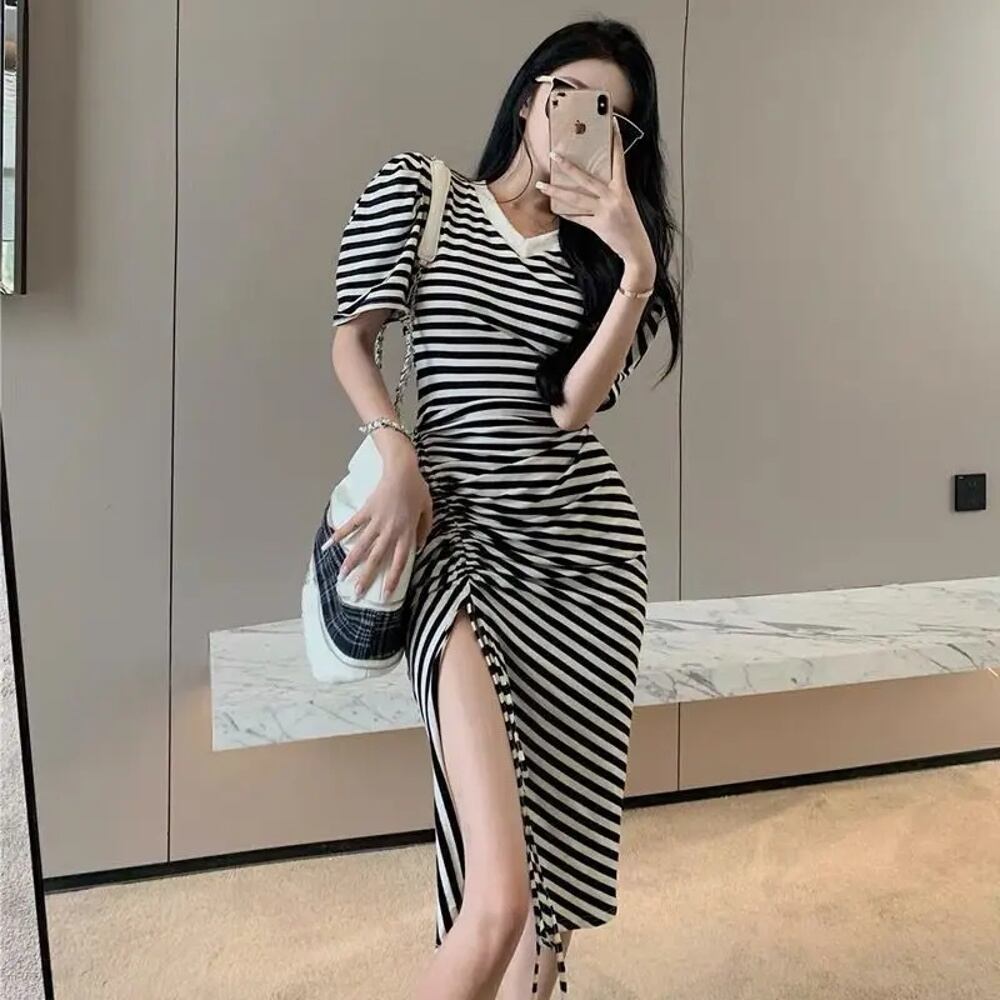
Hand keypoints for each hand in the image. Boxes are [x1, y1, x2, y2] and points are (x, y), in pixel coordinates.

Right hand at [327, 456, 433, 598]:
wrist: (402, 469)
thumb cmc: (417, 489)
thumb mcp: (428, 510)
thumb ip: (424, 530)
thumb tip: (418, 547)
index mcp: (407, 533)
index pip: (400, 561)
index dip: (393, 578)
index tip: (385, 593)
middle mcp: (391, 530)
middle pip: (377, 558)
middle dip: (367, 576)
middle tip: (357, 592)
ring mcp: (377, 521)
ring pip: (362, 545)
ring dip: (351, 561)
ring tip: (341, 575)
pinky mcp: (366, 510)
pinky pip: (352, 525)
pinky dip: (340, 534)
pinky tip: (329, 544)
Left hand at [536, 118, 654, 273]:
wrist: (637, 250)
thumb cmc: (631, 226)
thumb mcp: (625, 204)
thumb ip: (611, 192)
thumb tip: (592, 184)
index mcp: (623, 189)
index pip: (619, 160)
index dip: (616, 141)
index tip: (612, 123)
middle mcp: (614, 197)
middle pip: (586, 178)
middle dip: (568, 166)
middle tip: (554, 155)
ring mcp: (605, 211)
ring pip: (576, 199)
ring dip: (557, 192)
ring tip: (542, 185)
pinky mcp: (599, 225)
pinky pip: (578, 218)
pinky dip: (568, 214)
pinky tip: (556, 209)